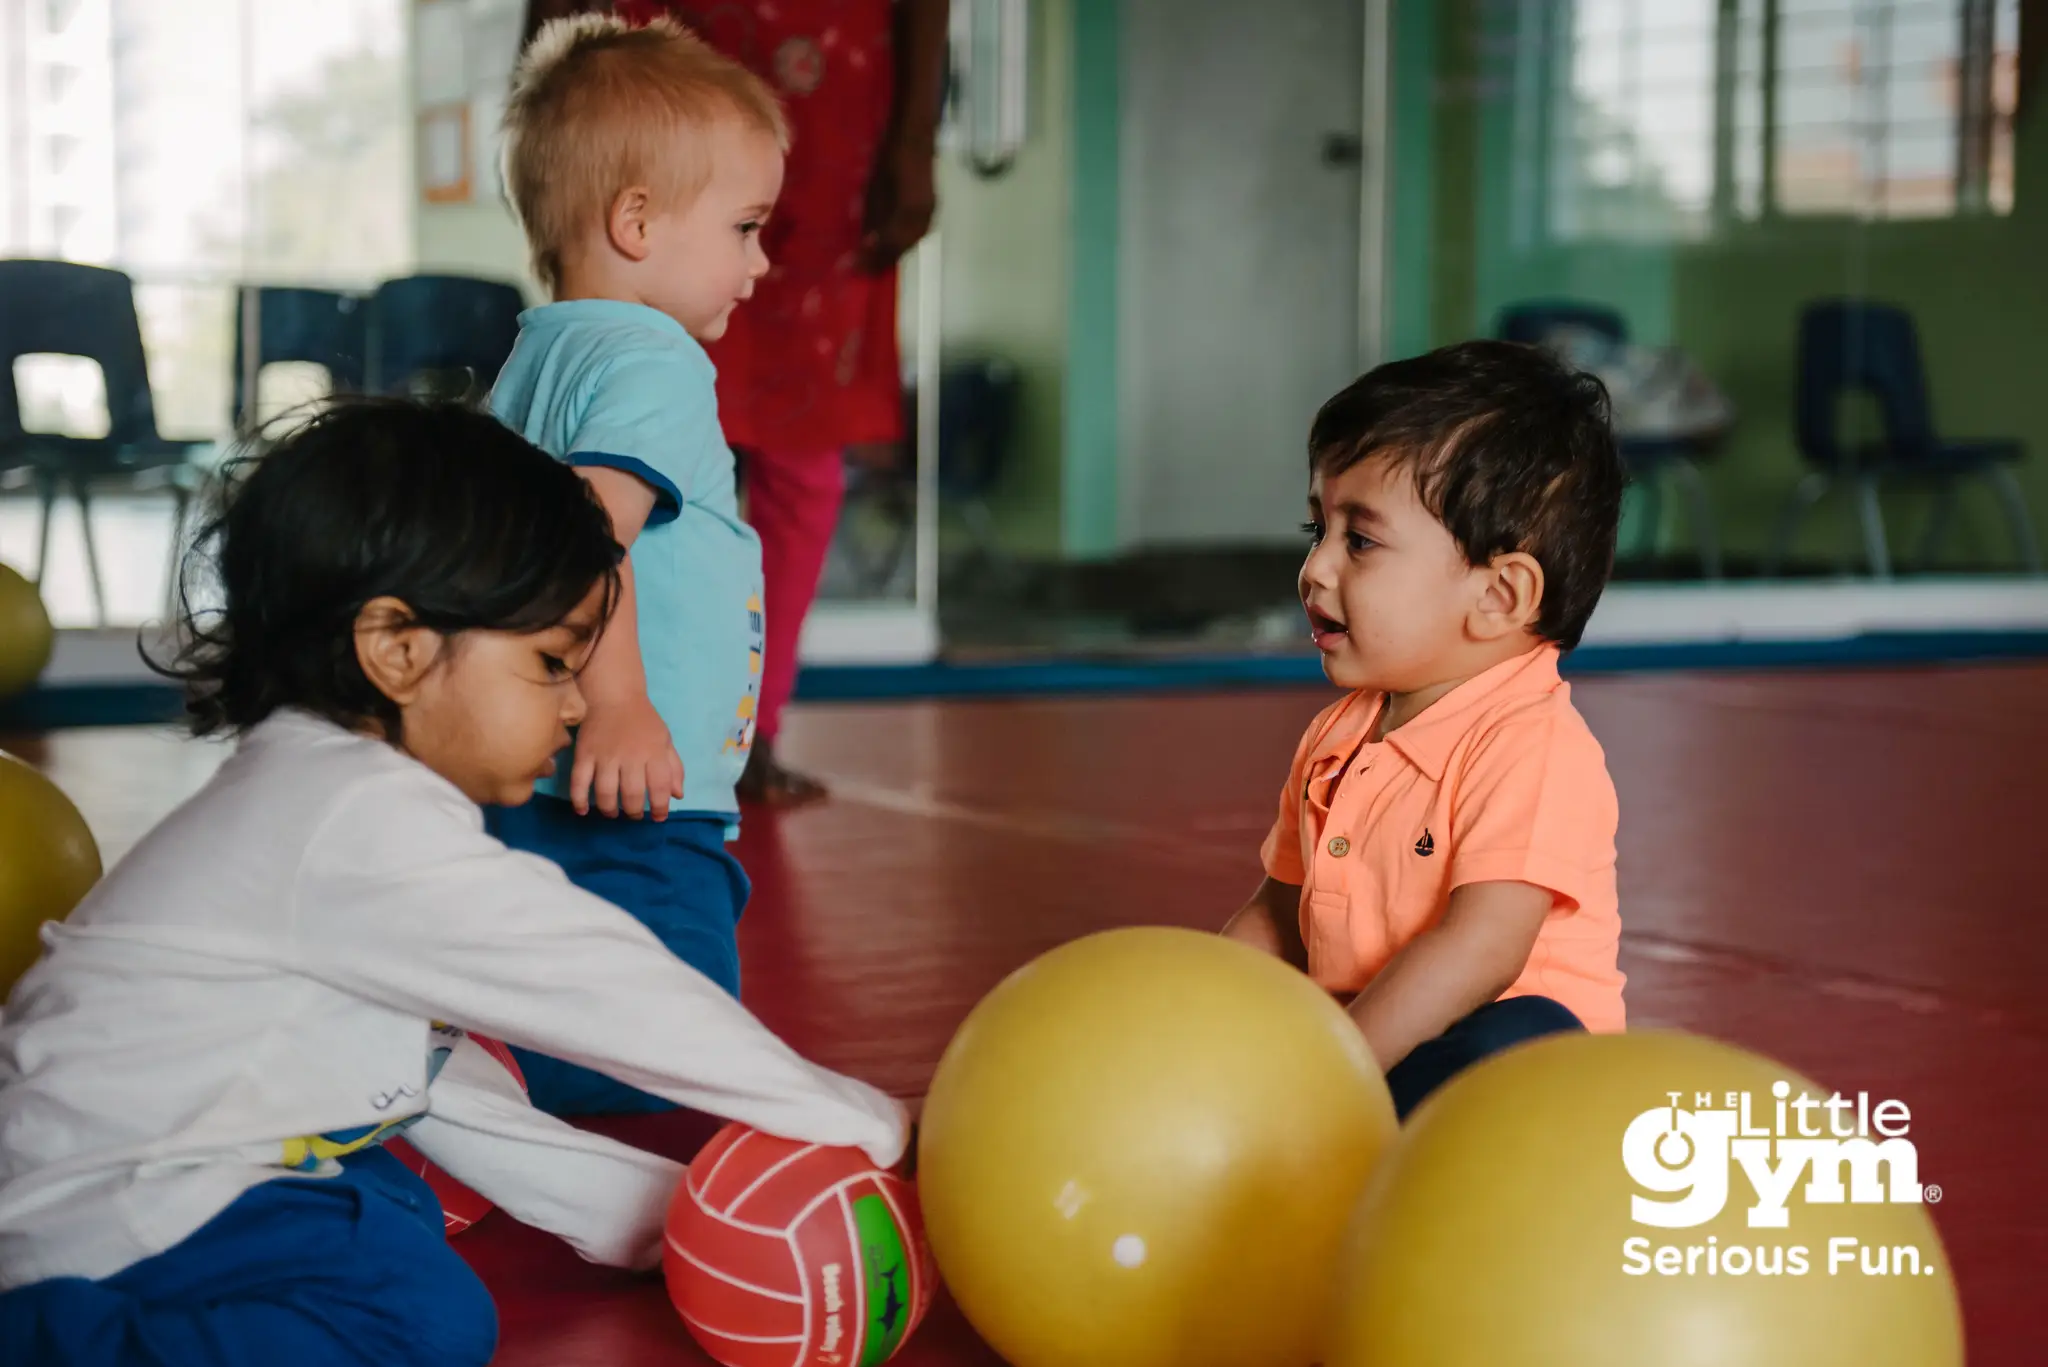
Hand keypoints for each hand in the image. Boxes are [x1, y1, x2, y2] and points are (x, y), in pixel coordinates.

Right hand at [568, 693, 684, 819]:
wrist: (615, 695)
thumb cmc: (643, 721)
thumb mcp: (666, 741)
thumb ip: (674, 768)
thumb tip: (677, 795)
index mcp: (654, 753)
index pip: (660, 787)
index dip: (660, 807)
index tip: (658, 817)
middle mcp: (630, 756)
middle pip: (632, 794)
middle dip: (634, 811)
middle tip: (633, 815)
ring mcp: (605, 756)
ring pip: (605, 792)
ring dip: (609, 809)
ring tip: (612, 813)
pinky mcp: (584, 754)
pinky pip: (578, 781)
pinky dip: (579, 799)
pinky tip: (582, 810)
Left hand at [859, 139, 936, 272]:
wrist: (915, 136)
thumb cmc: (889, 157)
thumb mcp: (874, 188)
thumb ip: (873, 217)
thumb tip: (865, 243)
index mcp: (907, 212)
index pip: (887, 244)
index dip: (870, 258)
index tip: (852, 267)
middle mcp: (922, 217)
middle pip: (901, 249)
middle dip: (881, 261)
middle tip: (861, 270)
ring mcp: (930, 213)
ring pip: (910, 243)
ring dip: (892, 255)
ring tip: (874, 262)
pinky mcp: (932, 208)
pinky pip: (917, 234)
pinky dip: (902, 243)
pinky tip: (890, 245)